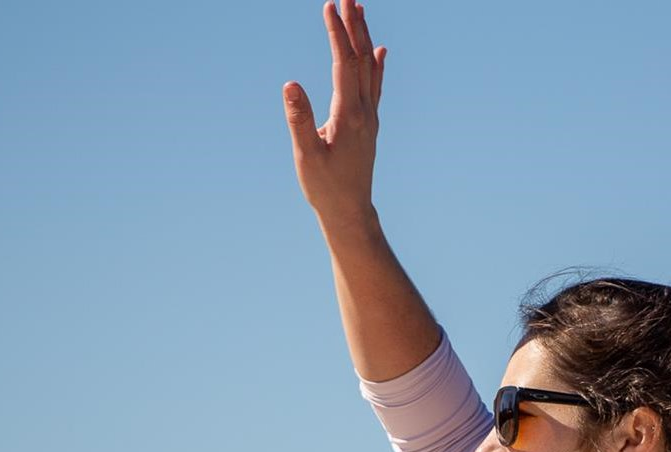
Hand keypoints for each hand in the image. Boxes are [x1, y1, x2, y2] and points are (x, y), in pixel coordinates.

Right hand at [284, 0, 386, 226]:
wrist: (351, 212)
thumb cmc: (325, 187)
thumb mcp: (306, 156)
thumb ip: (299, 119)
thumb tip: (290, 85)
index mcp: (349, 115)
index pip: (344, 63)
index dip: (337, 33)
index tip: (330, 5)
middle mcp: (365, 111)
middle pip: (361, 58)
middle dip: (354, 25)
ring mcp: (370, 116)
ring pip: (370, 68)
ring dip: (364, 37)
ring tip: (360, 10)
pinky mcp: (369, 124)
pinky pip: (376, 86)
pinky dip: (378, 64)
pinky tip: (381, 50)